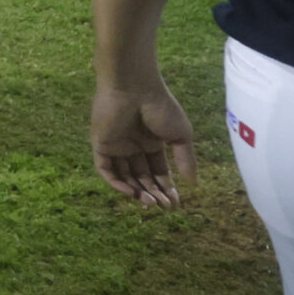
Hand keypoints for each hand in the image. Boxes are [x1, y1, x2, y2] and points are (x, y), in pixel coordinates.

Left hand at [91, 80, 197, 206]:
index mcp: (151, 142)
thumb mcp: (181, 135)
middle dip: (153, 193)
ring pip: (124, 176)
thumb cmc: (160, 106)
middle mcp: (132, 146)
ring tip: (152, 203)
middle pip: (141, 177)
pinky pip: (105, 169)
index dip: (166, 187)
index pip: (157, 171)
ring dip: (137, 192)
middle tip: (164, 206)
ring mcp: (116, 146)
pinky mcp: (100, 144)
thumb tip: (193, 184)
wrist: (135, 87)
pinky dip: (117, 184)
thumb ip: (186, 159)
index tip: (175, 203)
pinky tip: (133, 193)